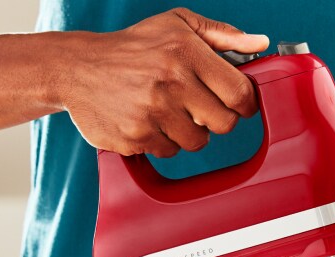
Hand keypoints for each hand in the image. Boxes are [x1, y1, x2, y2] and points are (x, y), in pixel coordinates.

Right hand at [59, 9, 268, 156]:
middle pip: (224, 124)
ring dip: (189, 131)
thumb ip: (221, 35)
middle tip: (198, 106)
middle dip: (216, 118)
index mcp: (185, 52)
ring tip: (169, 110)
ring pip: (198, 141)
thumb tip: (258, 43)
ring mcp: (152, 112)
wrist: (75, 68)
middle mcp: (170, 82)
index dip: (244, 103)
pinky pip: (169, 151)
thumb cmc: (133, 47)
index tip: (236, 102)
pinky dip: (163, 140)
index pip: (240, 93)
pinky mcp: (136, 136)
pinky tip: (148, 120)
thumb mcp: (176, 26)